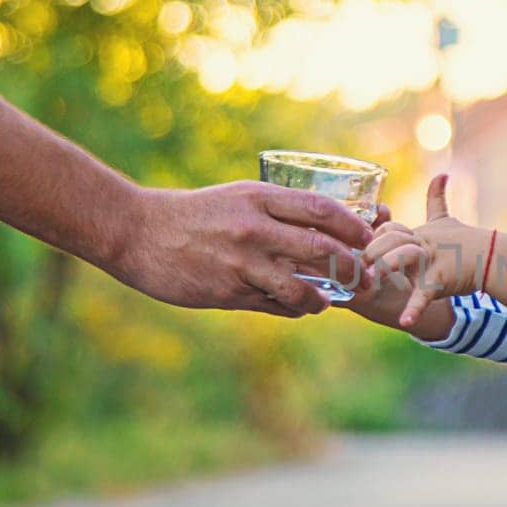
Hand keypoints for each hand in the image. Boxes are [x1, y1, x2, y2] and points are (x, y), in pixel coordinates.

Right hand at [105, 182, 379, 317]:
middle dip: (353, 267)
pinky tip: (297, 308)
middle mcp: (254, 229)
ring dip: (324, 298)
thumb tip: (319, 225)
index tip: (369, 236)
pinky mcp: (227, 292)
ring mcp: (241, 263)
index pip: (321, 209)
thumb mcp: (237, 197)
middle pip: (321, 249)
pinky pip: (274, 305)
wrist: (137, 233)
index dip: (353, 225)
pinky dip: (293, 309)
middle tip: (368, 278)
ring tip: (328, 302)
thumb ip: (275, 210)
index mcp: (258, 198)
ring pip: (301, 287)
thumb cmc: (194, 214)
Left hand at [362, 174, 489, 327]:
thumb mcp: (445, 218)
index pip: (387, 229)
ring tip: (375, 279)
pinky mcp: (440, 280)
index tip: (362, 250)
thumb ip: (437, 198)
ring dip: (389, 267)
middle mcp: (421, 243)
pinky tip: (406, 321)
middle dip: (373, 250)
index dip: (373, 237)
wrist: (491, 256)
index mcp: (416, 232)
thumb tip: (442, 173)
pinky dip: (415, 309)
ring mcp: (431, 260)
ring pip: (404, 257)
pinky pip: (424, 294)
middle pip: (390, 239)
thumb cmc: (465, 240)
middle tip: (362, 264)